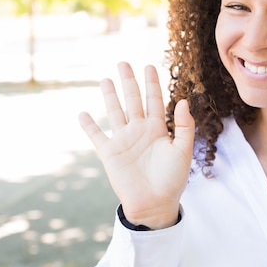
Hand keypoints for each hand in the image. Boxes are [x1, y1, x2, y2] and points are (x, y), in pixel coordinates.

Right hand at [79, 62, 193, 228]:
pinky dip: (89, 126)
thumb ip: (185, 126)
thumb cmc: (173, 179)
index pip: (154, 100)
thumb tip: (182, 101)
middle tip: (123, 62)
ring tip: (105, 79)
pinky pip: (97, 136)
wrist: (155, 204)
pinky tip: (82, 114)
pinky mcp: (110, 154)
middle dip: (129, 82)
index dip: (152, 84)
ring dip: (110, 96)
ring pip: (115, 112)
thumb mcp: (183, 151)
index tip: (149, 66)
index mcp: (158, 129)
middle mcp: (140, 131)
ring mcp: (123, 141)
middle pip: (133, 100)